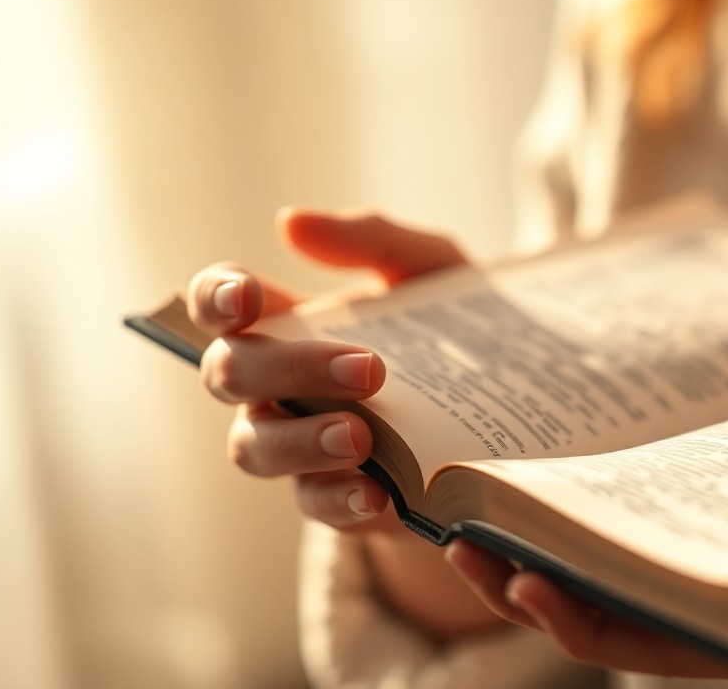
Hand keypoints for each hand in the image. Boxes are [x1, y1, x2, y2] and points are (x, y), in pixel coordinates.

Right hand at [191, 209, 508, 638]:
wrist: (514, 404)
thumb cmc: (451, 322)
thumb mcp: (429, 268)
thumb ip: (370, 239)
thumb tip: (291, 223)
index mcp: (285, 320)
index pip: (216, 304)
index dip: (213, 297)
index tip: (246, 296)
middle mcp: (273, 384)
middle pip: (230, 374)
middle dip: (290, 368)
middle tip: (370, 369)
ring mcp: (297, 443)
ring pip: (252, 447)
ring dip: (301, 440)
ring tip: (361, 436)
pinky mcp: (335, 496)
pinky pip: (311, 504)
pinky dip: (337, 498)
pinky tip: (375, 492)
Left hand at [444, 387, 727, 688]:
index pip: (698, 655)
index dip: (602, 626)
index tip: (524, 576)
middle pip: (644, 640)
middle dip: (547, 596)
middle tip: (459, 536)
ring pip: (649, 624)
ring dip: (564, 581)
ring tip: (485, 518)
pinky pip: (684, 602)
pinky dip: (620, 569)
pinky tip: (587, 503)